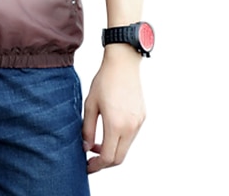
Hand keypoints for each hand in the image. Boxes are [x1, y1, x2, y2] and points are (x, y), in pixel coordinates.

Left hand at [82, 46, 145, 173]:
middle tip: (91, 159)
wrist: (123, 63)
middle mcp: (130, 127)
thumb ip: (87, 128)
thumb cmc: (104, 80)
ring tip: (96, 142)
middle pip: (118, 158)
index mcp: (115, 124)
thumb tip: (86, 148)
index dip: (96, 166)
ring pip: (126, 148)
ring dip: (112, 150)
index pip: (107, 157)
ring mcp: (138, 123)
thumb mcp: (90, 104)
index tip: (86, 166)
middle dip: (104, 163)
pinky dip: (120, 140)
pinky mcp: (142, 117)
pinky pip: (131, 136)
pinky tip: (109, 130)